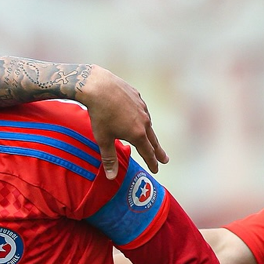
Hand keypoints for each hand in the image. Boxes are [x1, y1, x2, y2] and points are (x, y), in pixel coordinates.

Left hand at [76, 65, 168, 179]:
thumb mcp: (103, 140)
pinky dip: (141, 117)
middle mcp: (144, 121)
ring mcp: (142, 107)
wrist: (98, 86)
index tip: (156, 169)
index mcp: (137, 134)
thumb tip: (112, 177)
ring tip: (149, 139)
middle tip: (165, 159)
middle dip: (158, 151)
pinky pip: (141, 110)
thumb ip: (109, 159)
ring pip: (148, 123)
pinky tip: (136, 117)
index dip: (152, 163)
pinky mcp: (137, 96)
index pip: (148, 153)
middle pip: (153, 140)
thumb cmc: (99, 114)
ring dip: (149, 133)